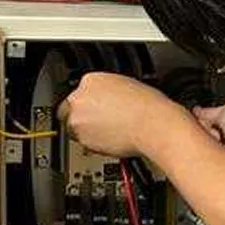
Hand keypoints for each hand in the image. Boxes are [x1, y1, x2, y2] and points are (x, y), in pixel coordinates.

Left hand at [58, 72, 188, 156]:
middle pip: (70, 109)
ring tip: (111, 132)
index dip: (90, 102)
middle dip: (84, 116)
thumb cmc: (149, 108)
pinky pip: (84, 143)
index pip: (79, 91)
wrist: (154, 126)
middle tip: (103, 122)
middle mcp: (79, 98)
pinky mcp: (82, 139)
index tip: (97, 108)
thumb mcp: (128, 86)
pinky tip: (112, 140)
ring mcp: (78, 120)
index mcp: (91, 79)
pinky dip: (94, 144)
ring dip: (88, 131)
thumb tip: (109, 99)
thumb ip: (109, 92)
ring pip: (74, 128)